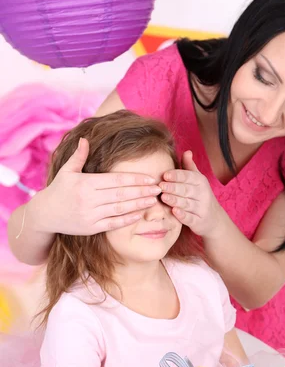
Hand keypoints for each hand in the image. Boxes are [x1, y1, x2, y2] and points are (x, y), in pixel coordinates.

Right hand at [35, 138, 160, 234]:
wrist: (44, 214)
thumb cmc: (58, 190)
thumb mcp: (67, 171)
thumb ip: (79, 156)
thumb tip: (85, 139)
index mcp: (85, 183)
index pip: (116, 180)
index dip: (135, 179)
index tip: (151, 178)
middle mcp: (88, 199)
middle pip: (121, 194)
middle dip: (142, 191)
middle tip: (159, 189)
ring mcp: (90, 214)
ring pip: (119, 209)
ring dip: (139, 205)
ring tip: (154, 200)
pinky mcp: (91, 228)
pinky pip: (113, 223)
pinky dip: (127, 219)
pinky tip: (140, 214)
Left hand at [159, 151, 222, 237]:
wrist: (214, 219)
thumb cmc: (200, 196)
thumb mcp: (197, 180)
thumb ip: (189, 167)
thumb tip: (187, 151)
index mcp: (200, 182)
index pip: (189, 177)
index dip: (177, 175)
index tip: (165, 175)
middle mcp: (203, 194)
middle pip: (187, 189)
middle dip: (174, 187)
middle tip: (160, 186)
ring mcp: (201, 209)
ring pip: (187, 203)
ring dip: (176, 200)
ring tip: (164, 197)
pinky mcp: (199, 222)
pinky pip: (191, 218)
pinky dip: (183, 215)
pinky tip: (174, 212)